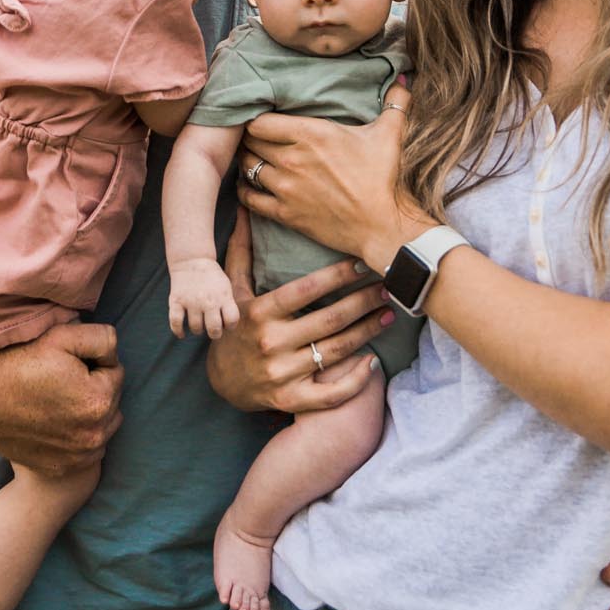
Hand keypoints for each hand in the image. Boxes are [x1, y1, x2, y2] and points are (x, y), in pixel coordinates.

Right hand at [0, 322, 123, 477]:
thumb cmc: (18, 361)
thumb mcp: (63, 335)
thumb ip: (103, 338)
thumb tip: (114, 353)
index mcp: (98, 400)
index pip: (116, 371)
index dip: (92, 361)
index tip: (66, 361)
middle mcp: (92, 435)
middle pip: (111, 400)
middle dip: (94, 387)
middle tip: (60, 379)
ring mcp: (77, 456)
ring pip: (102, 426)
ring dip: (90, 412)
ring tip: (58, 398)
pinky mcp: (61, 467)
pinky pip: (85, 449)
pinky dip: (77, 435)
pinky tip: (54, 421)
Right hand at [168, 259, 240, 339]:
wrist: (192, 260)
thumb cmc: (211, 277)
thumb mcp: (226, 286)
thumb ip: (228, 304)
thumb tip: (228, 325)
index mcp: (223, 296)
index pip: (232, 320)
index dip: (231, 325)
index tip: (226, 324)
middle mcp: (208, 301)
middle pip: (214, 329)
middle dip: (215, 333)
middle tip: (212, 330)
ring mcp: (191, 302)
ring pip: (196, 328)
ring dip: (198, 330)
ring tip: (199, 325)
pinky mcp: (176, 301)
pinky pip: (176, 322)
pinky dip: (178, 331)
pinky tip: (182, 333)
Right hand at [206, 244, 390, 414]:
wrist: (220, 382)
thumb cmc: (234, 327)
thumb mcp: (233, 289)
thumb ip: (241, 250)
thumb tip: (245, 209)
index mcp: (260, 312)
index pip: (307, 289)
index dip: (338, 276)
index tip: (363, 264)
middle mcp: (271, 342)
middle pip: (330, 319)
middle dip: (364, 301)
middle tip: (388, 287)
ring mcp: (283, 374)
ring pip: (336, 351)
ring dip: (368, 331)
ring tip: (388, 314)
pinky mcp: (292, 400)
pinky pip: (331, 394)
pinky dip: (355, 380)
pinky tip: (373, 361)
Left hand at [240, 83, 423, 271]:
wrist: (386, 226)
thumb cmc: (387, 179)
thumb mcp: (392, 133)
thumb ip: (395, 101)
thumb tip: (404, 77)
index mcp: (311, 134)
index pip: (260, 120)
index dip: (256, 118)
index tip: (261, 118)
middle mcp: (292, 159)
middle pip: (249, 141)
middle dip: (250, 138)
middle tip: (256, 137)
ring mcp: (286, 188)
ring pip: (247, 167)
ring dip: (248, 161)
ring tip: (255, 158)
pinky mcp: (286, 214)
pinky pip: (249, 199)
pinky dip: (245, 190)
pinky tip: (250, 185)